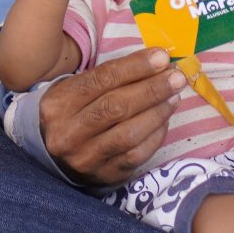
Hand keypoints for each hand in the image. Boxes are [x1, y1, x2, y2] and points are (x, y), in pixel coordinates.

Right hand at [40, 47, 181, 186]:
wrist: (57, 156)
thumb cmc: (74, 113)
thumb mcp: (76, 89)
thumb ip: (110, 76)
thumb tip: (156, 63)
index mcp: (59, 103)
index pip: (101, 80)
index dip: (135, 67)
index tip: (161, 57)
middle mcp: (68, 133)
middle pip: (116, 107)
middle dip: (152, 89)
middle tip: (177, 77)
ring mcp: (85, 158)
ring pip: (128, 134)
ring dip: (157, 112)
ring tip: (175, 96)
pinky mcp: (104, 176)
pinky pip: (136, 155)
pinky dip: (155, 135)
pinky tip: (165, 120)